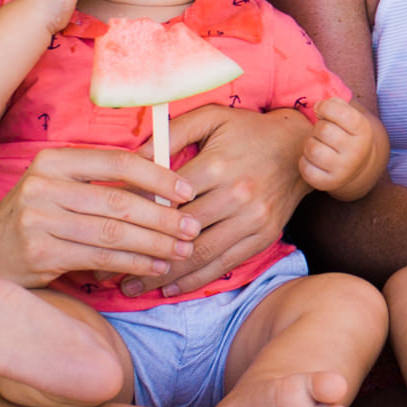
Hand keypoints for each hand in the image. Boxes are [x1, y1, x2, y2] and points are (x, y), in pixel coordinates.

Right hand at [0, 145, 196, 289]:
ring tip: (182, 249)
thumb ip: (102, 184)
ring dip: (155, 243)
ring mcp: (38, 221)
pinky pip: (100, 258)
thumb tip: (166, 191)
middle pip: (119, 200)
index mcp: (53, 162)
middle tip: (193, 227)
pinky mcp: (41, 254)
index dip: (157, 176)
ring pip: (113, 232)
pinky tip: (155, 266)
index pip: (117, 162)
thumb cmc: (36, 217)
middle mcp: (43, 187)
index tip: (186, 191)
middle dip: (163, 217)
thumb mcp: (60, 188)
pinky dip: (133, 263)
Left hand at [123, 105, 307, 298]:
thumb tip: (131, 159)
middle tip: (106, 269)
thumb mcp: (209, 118)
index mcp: (217, 165)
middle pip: (178, 232)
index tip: (106, 230)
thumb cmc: (247, 130)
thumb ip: (170, 135)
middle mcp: (236, 195)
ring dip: (164, 275)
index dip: (133, 215)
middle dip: (140, 251)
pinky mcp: (263, 236)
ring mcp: (252, 219)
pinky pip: (225, 264)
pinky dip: (195, 279)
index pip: (165, 198)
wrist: (299, 147)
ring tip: (132, 287)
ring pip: (200, 255)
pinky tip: (169, 289)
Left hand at [300, 97, 379, 199]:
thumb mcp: (348, 115)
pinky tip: (315, 160)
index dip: (323, 107)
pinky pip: (306, 168)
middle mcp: (357, 151)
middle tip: (324, 133)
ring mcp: (344, 169)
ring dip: (310, 144)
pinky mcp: (329, 183)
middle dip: (318, 128)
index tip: (322, 110)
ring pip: (312, 149)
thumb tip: (316, 104)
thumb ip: (334, 104)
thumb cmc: (345, 133)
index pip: (336, 109)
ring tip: (319, 145)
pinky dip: (305, 162)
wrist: (358, 166)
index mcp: (363, 130)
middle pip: (322, 129)